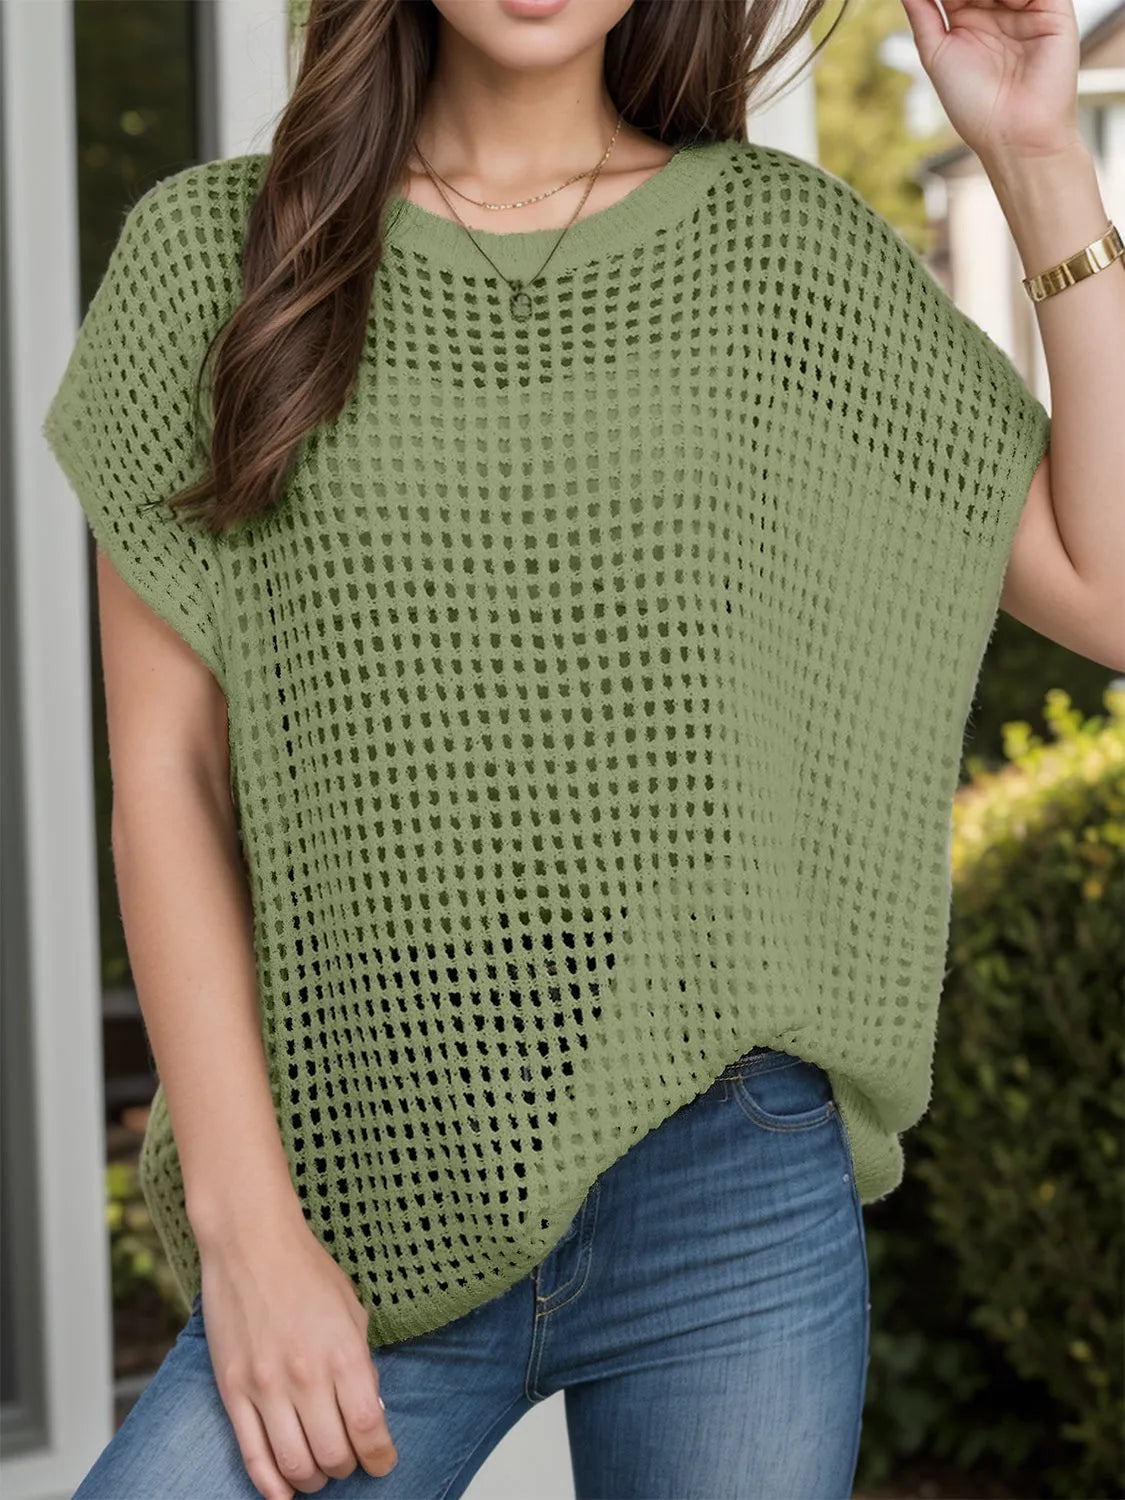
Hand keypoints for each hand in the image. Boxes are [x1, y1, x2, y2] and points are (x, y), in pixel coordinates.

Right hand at [197, 1215, 397, 1498]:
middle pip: (332, 1454)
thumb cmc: (306, 1271)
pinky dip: (271, 1484)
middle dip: (348, 1467)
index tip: (383, 1461)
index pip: (368, 1429)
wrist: (250, 1243)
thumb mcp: (352, 1311)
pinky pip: (252, 1455)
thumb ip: (361, 1365)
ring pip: (293, 1464)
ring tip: (320, 1470)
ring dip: (313, 1479)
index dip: (381, 1457)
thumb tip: (370, 1415)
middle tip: (350, 1460)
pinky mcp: (232, 1391)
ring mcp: (265, 1386)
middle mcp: (305, 1375)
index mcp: (343, 1353)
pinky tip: (285, 1491)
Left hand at [898, 0, 1081, 162]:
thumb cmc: (973, 104)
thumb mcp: (936, 53)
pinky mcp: (1054, 9)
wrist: (1012, 133)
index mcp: (967, 16)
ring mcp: (1026, 6)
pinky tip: (1000, 1)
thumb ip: (922, 12)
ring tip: (971, 3)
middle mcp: (997, 7)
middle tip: (955, 2)